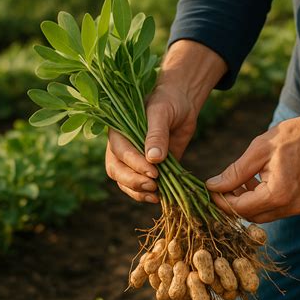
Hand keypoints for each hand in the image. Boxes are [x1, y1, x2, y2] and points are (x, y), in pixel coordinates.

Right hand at [106, 40, 226, 202]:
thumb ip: (157, 134)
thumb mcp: (162, 112)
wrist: (182, 105)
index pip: (120, 153)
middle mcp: (122, 148)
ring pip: (126, 183)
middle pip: (117, 171)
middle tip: (153, 186)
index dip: (135, 164)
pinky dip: (148, 195)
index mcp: (119, 132)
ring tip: (156, 196)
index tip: (153, 171)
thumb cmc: (168, 102)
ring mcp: (133, 161)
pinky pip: (141, 187)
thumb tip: (153, 158)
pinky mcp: (148, 170)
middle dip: (133, 182)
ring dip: (138, 192)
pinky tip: (160, 198)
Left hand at [206, 75, 299, 222]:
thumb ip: (234, 172)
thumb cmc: (295, 136)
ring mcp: (298, 208)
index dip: (220, 201)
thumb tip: (212, 186)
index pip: (239, 208)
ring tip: (239, 180)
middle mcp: (289, 207)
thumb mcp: (258, 150)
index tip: (209, 189)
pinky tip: (256, 182)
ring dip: (246, 202)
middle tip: (221, 185)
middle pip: (249, 216)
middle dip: (232, 203)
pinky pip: (274, 210)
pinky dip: (261, 200)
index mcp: (278, 194)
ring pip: (262, 215)